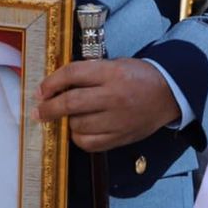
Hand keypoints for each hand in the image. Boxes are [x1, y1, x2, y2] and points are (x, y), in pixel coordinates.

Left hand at [36, 58, 179, 151]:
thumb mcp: (114, 64)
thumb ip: (88, 73)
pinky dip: (78, 138)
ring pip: (78, 125)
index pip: (72, 74)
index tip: (41, 90)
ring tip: (66, 117)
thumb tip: (56, 85)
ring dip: (66, 121)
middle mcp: (113, 96)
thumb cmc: (137, 75)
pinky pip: (90, 143)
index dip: (51, 82)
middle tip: (39, 110)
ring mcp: (118, 120)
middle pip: (71, 103)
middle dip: (49, 108)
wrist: (168, 94)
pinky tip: (78, 130)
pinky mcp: (121, 137)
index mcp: (111, 73)